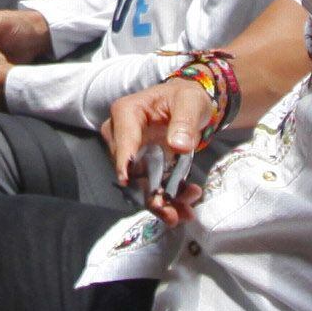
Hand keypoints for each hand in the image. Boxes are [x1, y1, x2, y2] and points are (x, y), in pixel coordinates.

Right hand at [102, 72, 219, 218]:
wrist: (190, 107)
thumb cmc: (186, 98)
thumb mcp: (190, 102)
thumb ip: (185, 121)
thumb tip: (179, 144)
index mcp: (126, 113)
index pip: (123, 140)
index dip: (125, 162)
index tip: (127, 180)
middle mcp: (121, 136)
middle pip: (131, 170)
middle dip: (152, 193)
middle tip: (173, 211)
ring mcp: (131, 155)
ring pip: (141, 185)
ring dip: (163, 203)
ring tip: (185, 213)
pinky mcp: (144, 169)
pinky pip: (152, 189)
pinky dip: (169, 200)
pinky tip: (187, 204)